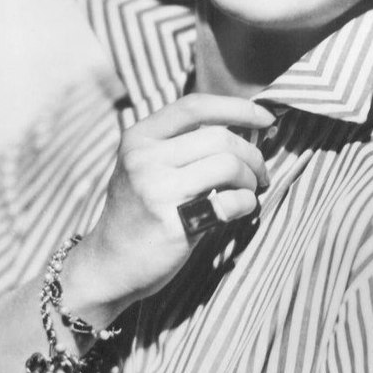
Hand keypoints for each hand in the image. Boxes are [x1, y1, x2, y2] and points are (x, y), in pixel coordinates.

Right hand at [63, 94, 274, 320]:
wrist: (107, 266)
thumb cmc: (139, 210)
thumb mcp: (145, 164)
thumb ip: (182, 141)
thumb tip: (243, 123)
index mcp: (139, 137)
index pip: (195, 106)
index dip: (237, 108)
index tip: (265, 117)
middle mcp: (144, 159)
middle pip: (220, 137)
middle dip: (252, 154)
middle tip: (259, 172)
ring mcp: (156, 191)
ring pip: (228, 165)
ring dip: (250, 178)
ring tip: (249, 189)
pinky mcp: (172, 225)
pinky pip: (230, 201)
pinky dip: (246, 203)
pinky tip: (240, 209)